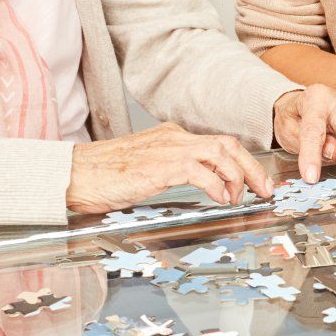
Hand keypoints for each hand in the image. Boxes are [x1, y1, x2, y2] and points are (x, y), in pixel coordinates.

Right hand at [65, 122, 274, 212]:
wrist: (71, 174)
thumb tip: (201, 187)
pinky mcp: (158, 166)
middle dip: (252, 167)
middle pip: (226, 144)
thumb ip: (171, 172)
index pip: (217, 143)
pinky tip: (220, 199)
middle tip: (264, 190)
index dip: (241, 161)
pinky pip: (199, 170)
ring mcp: (167, 149)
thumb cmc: (102, 176)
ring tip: (243, 197)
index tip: (254, 180)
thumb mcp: (144, 169)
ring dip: (238, 176)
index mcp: (171, 137)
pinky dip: (217, 184)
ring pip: (220, 152)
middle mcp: (173, 138)